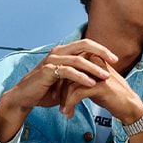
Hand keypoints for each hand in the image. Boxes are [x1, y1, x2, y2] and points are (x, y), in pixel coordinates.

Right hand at [0, 40, 117, 140]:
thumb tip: (102, 76)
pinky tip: (91, 84)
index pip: (86, 44)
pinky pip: (68, 71)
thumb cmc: (48, 90)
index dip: (101, 49)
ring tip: (106, 77)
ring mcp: (52, 60)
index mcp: (64, 52)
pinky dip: (81, 77)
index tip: (115, 59)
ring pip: (77, 59)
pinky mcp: (47, 71)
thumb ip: (82, 76)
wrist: (26, 98)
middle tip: (115, 61)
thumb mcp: (68, 82)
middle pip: (84, 45)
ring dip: (93, 68)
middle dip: (101, 52)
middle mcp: (58, 52)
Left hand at [57, 53, 141, 122]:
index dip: (59, 79)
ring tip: (63, 111)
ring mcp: (98, 74)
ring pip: (70, 84)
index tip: (55, 92)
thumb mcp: (95, 81)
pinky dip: (70, 104)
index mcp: (93, 58)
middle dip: (59, 89)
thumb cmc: (112, 96)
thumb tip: (63, 78)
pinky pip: (77, 93)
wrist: (130, 107)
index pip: (69, 65)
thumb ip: (82, 76)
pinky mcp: (100, 86)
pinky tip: (68, 112)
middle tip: (54, 101)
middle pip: (67, 73)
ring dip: (64, 99)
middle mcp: (95, 63)